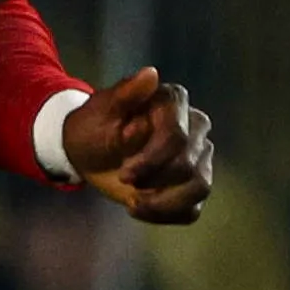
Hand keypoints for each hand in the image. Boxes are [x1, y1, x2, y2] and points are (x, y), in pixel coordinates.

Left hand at [62, 65, 216, 223]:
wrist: (90, 150)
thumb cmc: (95, 125)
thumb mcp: (101, 109)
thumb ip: (125, 94)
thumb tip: (150, 75)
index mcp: (174, 103)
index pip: (178, 138)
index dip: (152, 161)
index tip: (124, 173)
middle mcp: (195, 127)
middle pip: (189, 165)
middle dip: (153, 180)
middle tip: (124, 180)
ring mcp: (198, 155)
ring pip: (200, 187)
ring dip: (162, 203)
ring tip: (133, 202)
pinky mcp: (192, 182)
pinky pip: (192, 208)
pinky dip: (165, 215)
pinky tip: (139, 209)